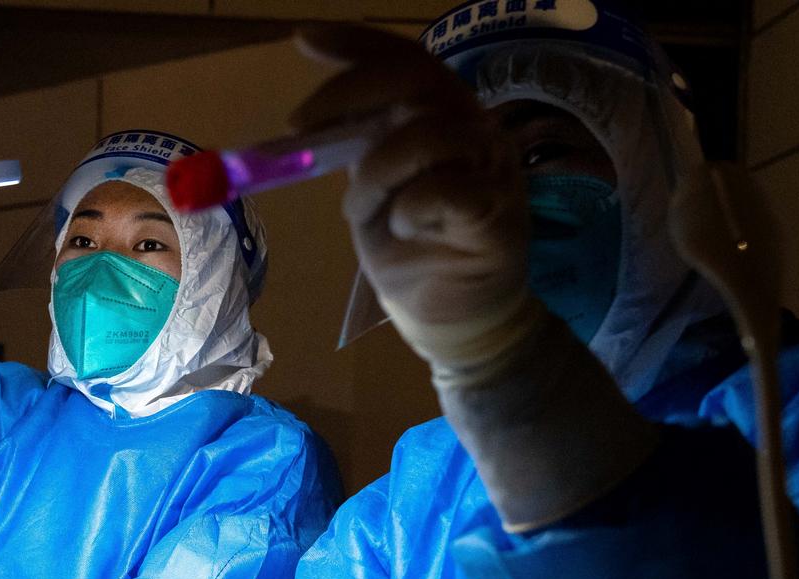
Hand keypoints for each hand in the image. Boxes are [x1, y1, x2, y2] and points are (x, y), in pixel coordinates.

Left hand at [292, 24, 527, 326]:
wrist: (453, 319)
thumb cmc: (412, 249)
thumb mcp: (373, 185)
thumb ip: (357, 143)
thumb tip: (306, 115)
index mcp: (446, 116)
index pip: (408, 60)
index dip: (357, 43)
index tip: (303, 40)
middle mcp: (476, 132)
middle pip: (420, 81)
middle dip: (350, 95)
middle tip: (300, 127)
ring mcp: (493, 173)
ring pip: (432, 135)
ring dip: (376, 170)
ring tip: (361, 209)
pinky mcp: (497, 219)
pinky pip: (449, 192)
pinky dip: (412, 207)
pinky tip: (405, 228)